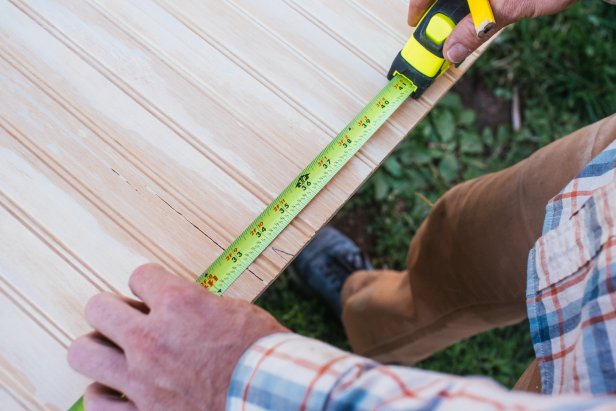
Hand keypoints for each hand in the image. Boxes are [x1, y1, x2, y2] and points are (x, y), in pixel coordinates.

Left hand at [68, 263, 288, 410]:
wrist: (273, 396)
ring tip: (114, 352)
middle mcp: (152, 338)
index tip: (156, 294)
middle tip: (126, 319)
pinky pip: (95, 402)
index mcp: (179, 304)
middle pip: (98, 308)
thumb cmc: (262, 354)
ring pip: (83, 353)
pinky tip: (117, 389)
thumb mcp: (236, 312)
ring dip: (98, 348)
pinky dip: (103, 394)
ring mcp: (141, 379)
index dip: (150, 283)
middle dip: (111, 309)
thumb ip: (197, 305)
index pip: (139, 275)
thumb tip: (178, 305)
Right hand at [407, 0, 576, 62]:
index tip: (416, 23)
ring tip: (459, 29)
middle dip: (440, 11)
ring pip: (462, 1)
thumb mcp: (508, 8)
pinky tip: (479, 17)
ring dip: (457, 12)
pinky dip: (473, 8)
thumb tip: (450, 51)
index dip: (419, 5)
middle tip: (439, 33)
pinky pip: (477, 1)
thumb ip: (475, 30)